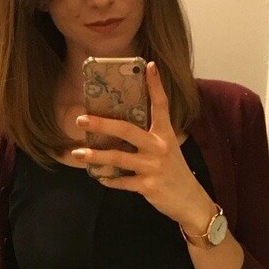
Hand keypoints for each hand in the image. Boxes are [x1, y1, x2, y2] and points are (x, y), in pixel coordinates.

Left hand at [71, 62, 215, 233]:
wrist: (190, 202)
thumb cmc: (175, 173)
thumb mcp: (169, 150)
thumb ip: (151, 138)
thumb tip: (123, 128)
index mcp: (166, 134)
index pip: (161, 105)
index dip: (155, 85)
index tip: (149, 66)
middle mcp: (159, 147)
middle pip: (127, 130)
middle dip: (102, 124)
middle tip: (81, 120)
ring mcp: (153, 167)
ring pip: (119, 158)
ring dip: (96, 155)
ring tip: (78, 152)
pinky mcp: (148, 186)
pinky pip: (122, 182)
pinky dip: (108, 180)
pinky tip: (98, 176)